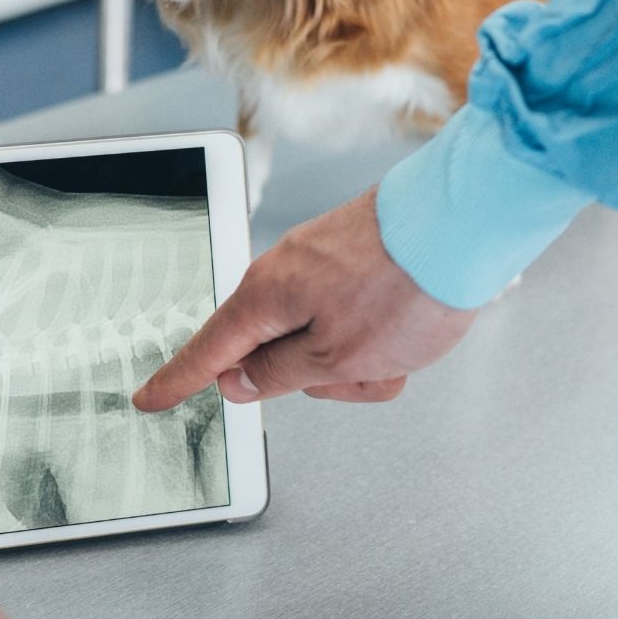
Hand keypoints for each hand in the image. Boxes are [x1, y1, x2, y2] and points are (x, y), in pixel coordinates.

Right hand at [133, 187, 477, 408]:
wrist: (466, 220)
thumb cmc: (405, 283)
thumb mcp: (335, 357)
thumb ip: (280, 375)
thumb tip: (240, 382)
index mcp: (266, 297)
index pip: (208, 352)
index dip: (179, 382)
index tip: (151, 399)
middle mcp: (285, 272)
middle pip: (277, 351)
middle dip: (320, 376)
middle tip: (361, 373)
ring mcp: (322, 262)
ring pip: (324, 339)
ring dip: (359, 359)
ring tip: (398, 349)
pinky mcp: (355, 257)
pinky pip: (353, 317)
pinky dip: (379, 334)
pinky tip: (410, 327)